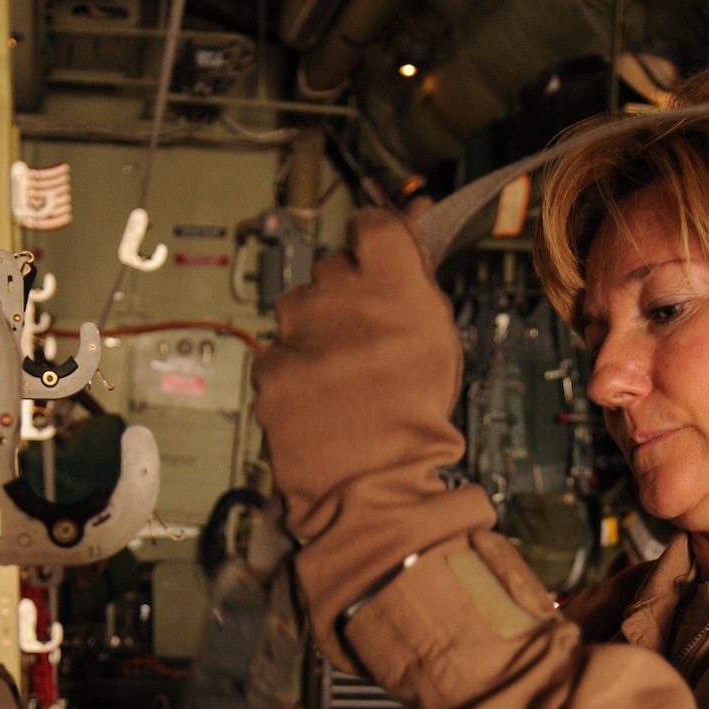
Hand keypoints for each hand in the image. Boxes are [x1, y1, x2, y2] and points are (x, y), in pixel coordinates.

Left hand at [251, 209, 494, 663]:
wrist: (376, 485)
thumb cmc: (417, 418)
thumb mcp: (438, 340)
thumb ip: (415, 284)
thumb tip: (407, 235)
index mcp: (394, 283)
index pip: (371, 224)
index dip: (371, 241)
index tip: (371, 255)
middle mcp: (341, 295)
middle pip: (331, 271)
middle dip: (341, 297)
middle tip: (362, 341)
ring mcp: (299, 332)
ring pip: (297, 313)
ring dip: (312, 335)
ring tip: (339, 380)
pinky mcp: (270, 368)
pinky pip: (277, 356)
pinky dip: (292, 374)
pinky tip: (317, 402)